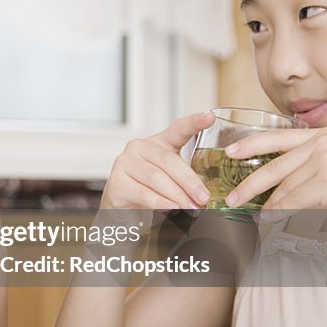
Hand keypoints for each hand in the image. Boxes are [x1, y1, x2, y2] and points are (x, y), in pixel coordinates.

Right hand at [101, 112, 215, 209]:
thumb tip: (203, 197)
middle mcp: (140, 147)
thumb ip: (185, 183)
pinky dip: (160, 203)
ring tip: (191, 208)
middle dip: (189, 181)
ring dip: (177, 195)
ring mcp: (125, 163)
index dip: (194, 122)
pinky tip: (171, 209)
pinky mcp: (117, 181)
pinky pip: (143, 193)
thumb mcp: (171, 182)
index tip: (209, 117)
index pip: (178, 129)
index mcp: (159, 143)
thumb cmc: (150, 193)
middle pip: (169, 160)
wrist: (121, 210)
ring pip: (156, 177)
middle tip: (203, 198)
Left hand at [222, 125, 326, 209]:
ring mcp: (324, 162)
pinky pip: (295, 202)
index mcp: (323, 134)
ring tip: (260, 217)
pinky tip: (273, 220)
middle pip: (275, 166)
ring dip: (270, 207)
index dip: (251, 144)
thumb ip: (313, 163)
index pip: (278, 137)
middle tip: (232, 198)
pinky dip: (282, 213)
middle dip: (250, 184)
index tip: (230, 152)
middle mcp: (321, 143)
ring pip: (285, 189)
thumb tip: (281, 185)